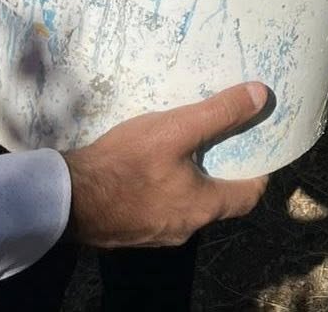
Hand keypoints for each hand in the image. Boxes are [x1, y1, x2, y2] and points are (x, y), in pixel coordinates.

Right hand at [63, 82, 270, 247]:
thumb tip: (260, 95)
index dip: (260, 169)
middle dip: (226, 167)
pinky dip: (171, 182)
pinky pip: (165, 203)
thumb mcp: (176, 128)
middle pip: (220, 198)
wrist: (66, 198)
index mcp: (202, 207)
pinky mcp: (135, 227)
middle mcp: (185, 227)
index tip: (261, 142)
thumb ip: (219, 113)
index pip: (249, 195)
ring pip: (190, 201)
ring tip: (192, 140)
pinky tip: (158, 159)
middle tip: (227, 133)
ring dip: (196, 174)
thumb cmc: (125, 164)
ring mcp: (158, 232)